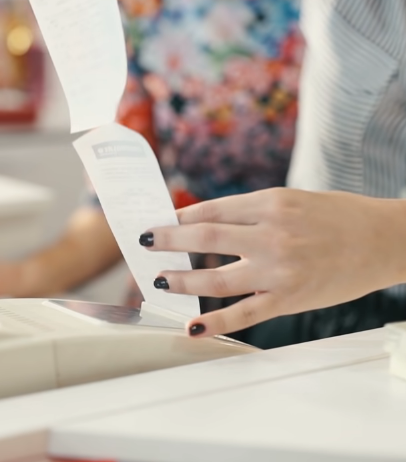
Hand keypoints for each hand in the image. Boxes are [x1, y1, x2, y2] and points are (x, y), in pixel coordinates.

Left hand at [143, 188, 405, 337]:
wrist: (385, 240)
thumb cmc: (337, 217)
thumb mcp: (291, 200)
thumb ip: (250, 211)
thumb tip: (202, 222)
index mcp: (270, 203)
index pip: (210, 210)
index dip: (179, 218)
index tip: (159, 223)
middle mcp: (272, 234)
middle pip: (205, 239)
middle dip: (168, 241)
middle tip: (144, 243)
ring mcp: (279, 269)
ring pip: (217, 278)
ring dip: (182, 280)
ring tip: (160, 280)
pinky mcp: (290, 298)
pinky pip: (245, 314)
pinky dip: (215, 322)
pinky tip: (191, 325)